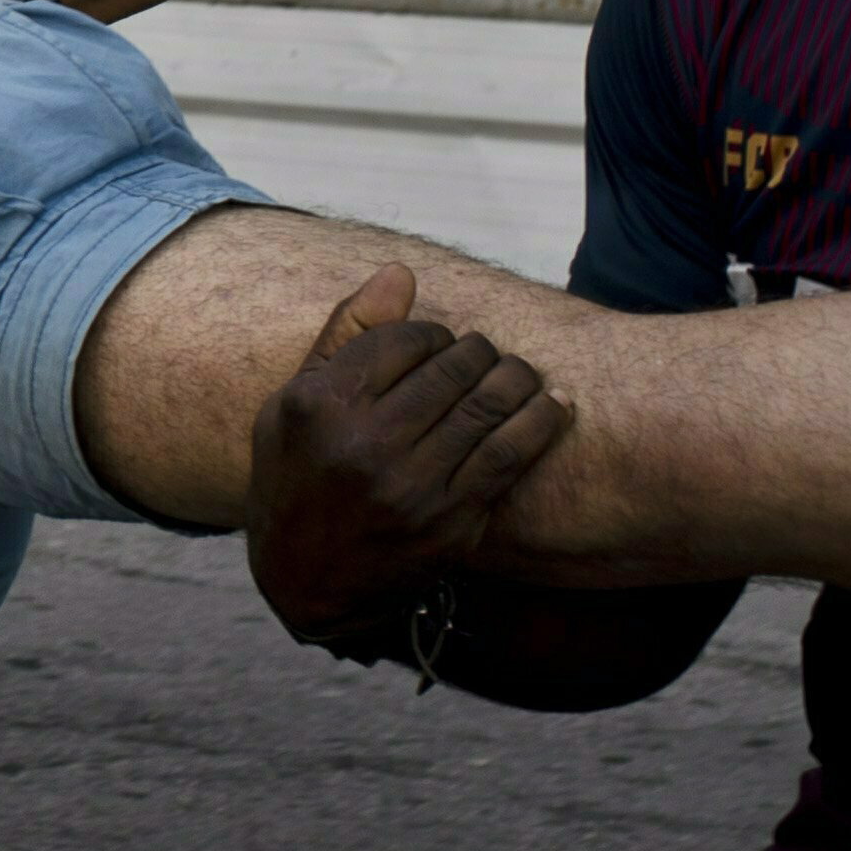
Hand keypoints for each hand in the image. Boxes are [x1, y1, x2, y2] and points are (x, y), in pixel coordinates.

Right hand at [244, 264, 576, 652]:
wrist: (306, 579)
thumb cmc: (299, 475)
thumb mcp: (296, 401)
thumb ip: (345, 332)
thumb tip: (402, 272)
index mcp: (318, 405)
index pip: (405, 338)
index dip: (432, 333)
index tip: (436, 345)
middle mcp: (362, 445)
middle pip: (453, 367)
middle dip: (478, 352)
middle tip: (483, 356)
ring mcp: (409, 487)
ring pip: (490, 405)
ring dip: (517, 378)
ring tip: (518, 374)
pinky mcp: (449, 523)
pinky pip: (511, 455)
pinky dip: (542, 420)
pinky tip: (554, 404)